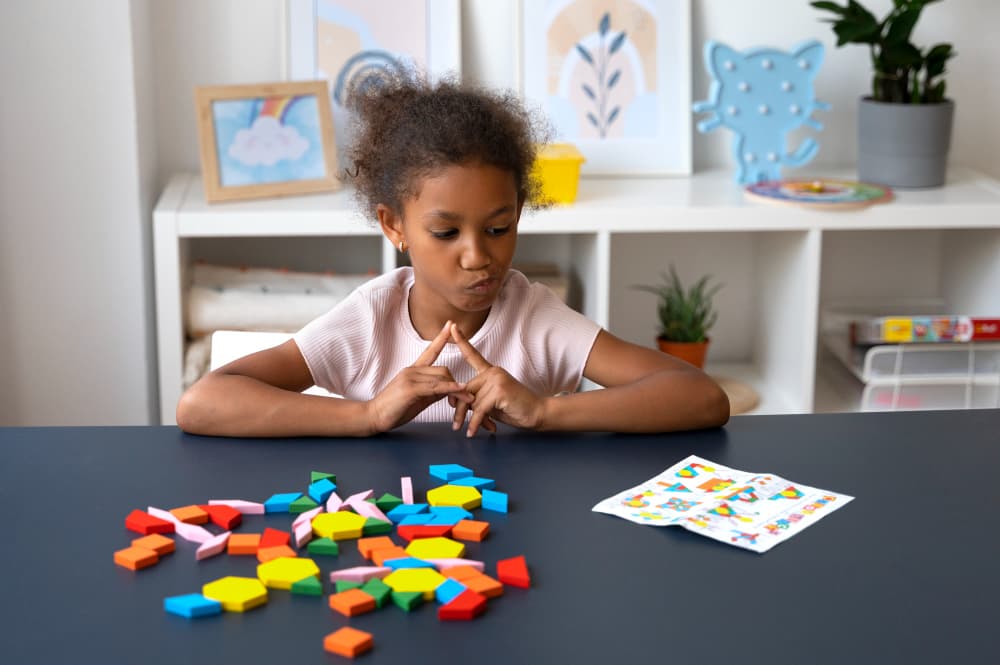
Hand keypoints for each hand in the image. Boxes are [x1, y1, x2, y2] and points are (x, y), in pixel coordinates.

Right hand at [366, 321, 473, 432]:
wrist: (373, 416)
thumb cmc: (394, 409)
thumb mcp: (418, 398)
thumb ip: (433, 391)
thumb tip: (450, 389)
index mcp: (413, 370)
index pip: (430, 351)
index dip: (441, 338)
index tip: (450, 325)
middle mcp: (412, 370)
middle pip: (443, 370)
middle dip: (457, 384)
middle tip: (465, 398)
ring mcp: (410, 378)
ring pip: (442, 377)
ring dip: (458, 389)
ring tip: (467, 400)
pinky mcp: (410, 389)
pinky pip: (436, 387)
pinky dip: (450, 388)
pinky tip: (460, 390)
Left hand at [450, 322, 544, 436]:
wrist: (538, 413)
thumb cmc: (515, 408)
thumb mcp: (491, 403)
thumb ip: (476, 399)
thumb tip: (461, 405)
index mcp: (490, 372)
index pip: (473, 355)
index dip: (461, 340)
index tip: (451, 326)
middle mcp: (492, 372)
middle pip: (464, 389)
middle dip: (459, 409)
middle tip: (455, 424)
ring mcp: (496, 379)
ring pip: (472, 402)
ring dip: (472, 419)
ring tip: (474, 429)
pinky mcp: (500, 390)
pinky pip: (480, 409)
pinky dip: (476, 423)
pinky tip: (473, 431)